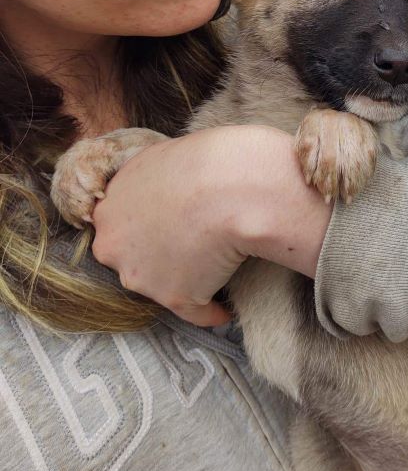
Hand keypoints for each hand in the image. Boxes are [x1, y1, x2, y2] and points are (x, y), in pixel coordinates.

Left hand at [90, 125, 331, 325]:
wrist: (236, 187)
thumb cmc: (208, 160)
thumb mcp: (163, 157)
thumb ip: (150, 182)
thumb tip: (166, 191)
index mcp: (108, 208)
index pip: (120, 227)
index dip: (148, 226)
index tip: (172, 225)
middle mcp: (115, 247)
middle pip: (133, 259)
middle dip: (158, 256)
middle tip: (192, 245)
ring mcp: (143, 277)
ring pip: (161, 286)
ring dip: (185, 282)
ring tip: (215, 270)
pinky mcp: (176, 299)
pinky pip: (195, 313)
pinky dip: (211, 312)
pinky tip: (224, 309)